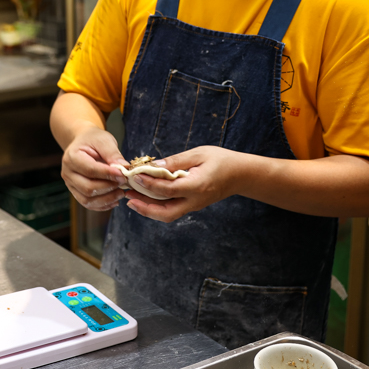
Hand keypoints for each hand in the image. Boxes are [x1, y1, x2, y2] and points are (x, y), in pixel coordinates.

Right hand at [61, 125, 128, 211]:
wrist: (83, 143)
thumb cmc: (93, 140)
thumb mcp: (104, 140)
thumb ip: (113, 154)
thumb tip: (124, 168)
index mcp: (72, 157)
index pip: (90, 170)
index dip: (108, 174)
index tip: (123, 175)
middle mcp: (67, 173)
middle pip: (88, 188)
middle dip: (108, 187)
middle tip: (124, 182)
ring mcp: (70, 184)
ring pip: (87, 199)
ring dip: (107, 199)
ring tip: (121, 192)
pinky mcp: (76, 192)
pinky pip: (88, 204)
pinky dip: (103, 205)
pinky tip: (115, 200)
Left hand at [125, 146, 241, 222]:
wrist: (241, 175)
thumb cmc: (221, 160)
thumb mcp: (199, 154)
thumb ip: (176, 160)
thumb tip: (154, 165)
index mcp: (197, 186)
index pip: (167, 189)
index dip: (148, 183)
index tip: (134, 175)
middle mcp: (195, 201)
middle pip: (165, 213)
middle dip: (144, 208)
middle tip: (127, 197)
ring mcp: (194, 206)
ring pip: (167, 215)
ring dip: (148, 209)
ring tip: (131, 198)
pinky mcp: (193, 206)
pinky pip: (172, 210)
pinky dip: (157, 206)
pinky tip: (145, 197)